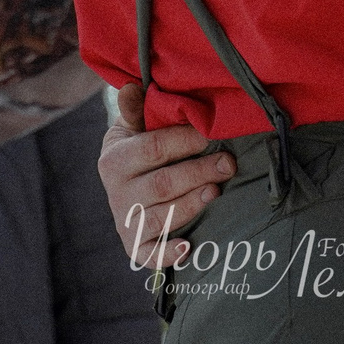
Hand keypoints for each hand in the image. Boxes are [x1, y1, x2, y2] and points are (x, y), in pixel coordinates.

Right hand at [97, 83, 229, 269]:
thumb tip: (132, 88)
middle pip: (162, 184)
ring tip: (216, 191)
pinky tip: (188, 246)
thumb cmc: (138, 148)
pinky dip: (168, 254)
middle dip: (198, 172)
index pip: (153, 149)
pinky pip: (149, 255)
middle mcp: (116, 193)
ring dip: (191, 205)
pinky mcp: (134, 246)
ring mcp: (125, 221)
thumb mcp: (133, 126)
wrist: (122, 183)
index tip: (211, 134)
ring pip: (160, 216)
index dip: (184, 141)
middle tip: (228, 163)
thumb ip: (137, 110)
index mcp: (115, 159)